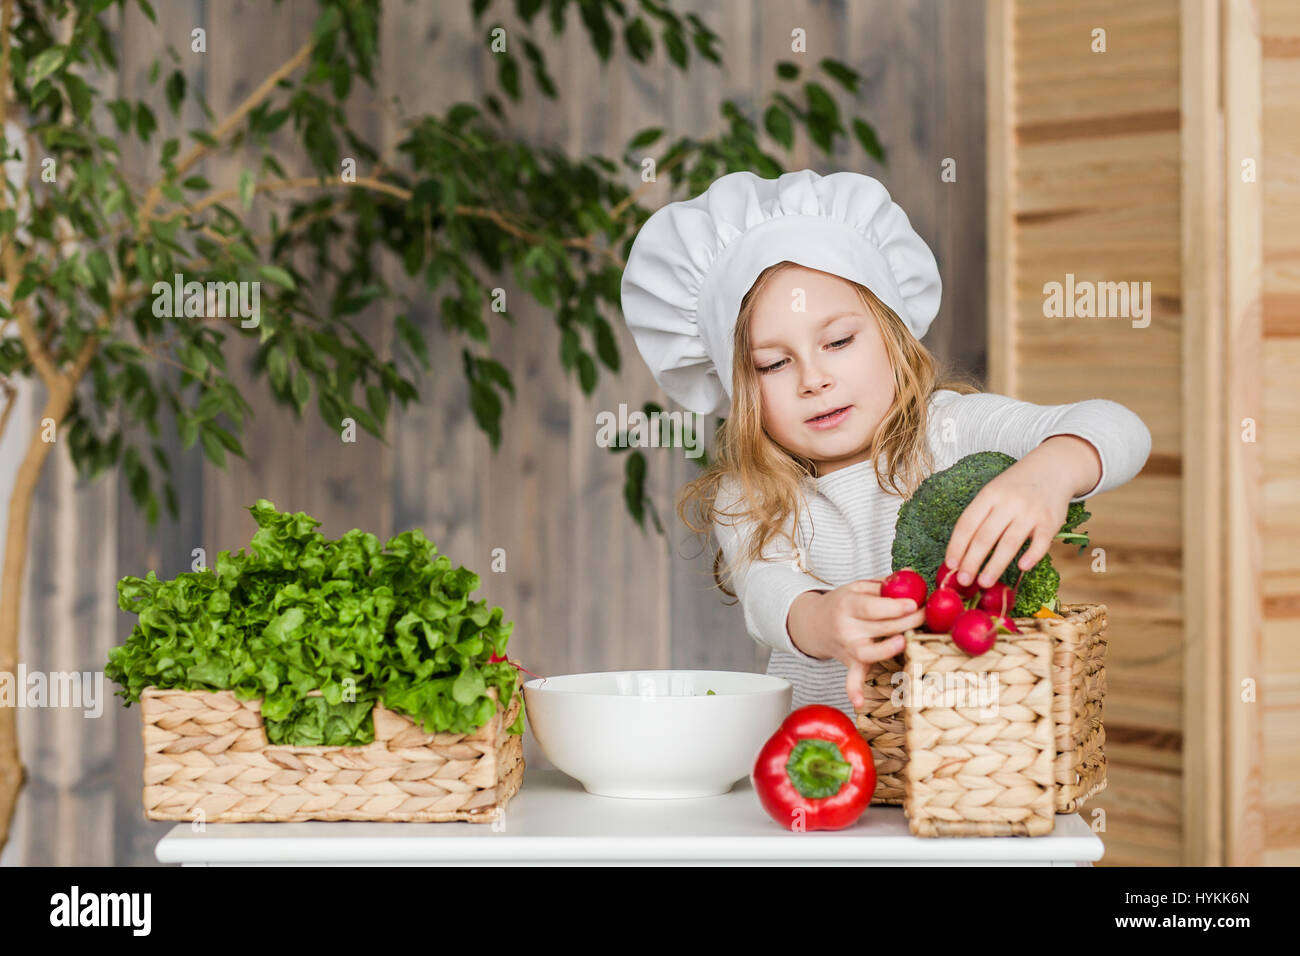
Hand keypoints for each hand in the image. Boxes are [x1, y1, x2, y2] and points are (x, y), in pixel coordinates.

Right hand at [787, 580, 925, 710]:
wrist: (815, 623)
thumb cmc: (844, 603)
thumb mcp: (858, 586)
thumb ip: (884, 583)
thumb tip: (911, 575)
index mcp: (848, 605)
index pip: (872, 607)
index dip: (894, 606)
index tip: (914, 603)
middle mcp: (846, 628)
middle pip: (880, 627)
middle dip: (908, 621)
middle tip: (927, 614)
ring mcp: (848, 648)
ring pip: (869, 653)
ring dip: (887, 649)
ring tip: (904, 642)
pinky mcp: (851, 663)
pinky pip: (851, 679)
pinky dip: (853, 691)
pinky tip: (859, 703)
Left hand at [943, 453, 1073, 590]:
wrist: (1052, 468)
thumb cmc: (1016, 487)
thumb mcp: (994, 492)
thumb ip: (981, 517)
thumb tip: (961, 553)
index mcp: (989, 495)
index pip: (967, 524)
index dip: (956, 546)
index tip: (950, 565)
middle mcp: (1008, 503)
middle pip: (985, 537)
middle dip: (971, 561)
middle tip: (963, 581)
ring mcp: (1030, 512)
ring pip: (1009, 543)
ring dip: (995, 566)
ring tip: (984, 583)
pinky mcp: (1051, 521)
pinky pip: (1040, 543)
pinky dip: (1031, 556)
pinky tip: (1021, 568)